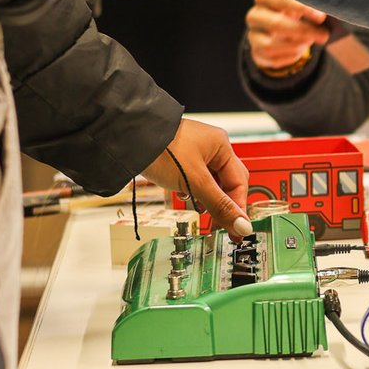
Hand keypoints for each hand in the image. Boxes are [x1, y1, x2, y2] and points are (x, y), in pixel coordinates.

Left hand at [142, 119, 251, 236]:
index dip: (238, 208)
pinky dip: (194, 192)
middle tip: (224, 227)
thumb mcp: (194, 181)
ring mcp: (195, 152)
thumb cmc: (162, 149)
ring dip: (209, 200)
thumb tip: (241, 225)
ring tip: (204, 215)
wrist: (127, 139)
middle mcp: (211, 147)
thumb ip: (219, 205)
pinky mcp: (180, 158)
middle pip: (227, 182)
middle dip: (225, 204)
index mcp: (221, 145)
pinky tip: (188, 199)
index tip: (238, 229)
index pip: (239, 182)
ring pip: (210, 183)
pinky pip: (195, 179)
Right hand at [246, 0, 329, 73]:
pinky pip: (274, 60)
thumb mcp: (300, 5)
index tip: (321, 16)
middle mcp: (255, 16)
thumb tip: (326, 14)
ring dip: (297, 45)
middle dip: (304, 31)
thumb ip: (310, 6)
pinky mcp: (257, 53)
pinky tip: (300, 50)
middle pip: (276, 24)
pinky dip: (291, 56)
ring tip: (311, 41)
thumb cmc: (295, 13)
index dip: (301, 7)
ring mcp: (253, 35)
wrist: (280, 31)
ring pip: (272, 45)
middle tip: (324, 35)